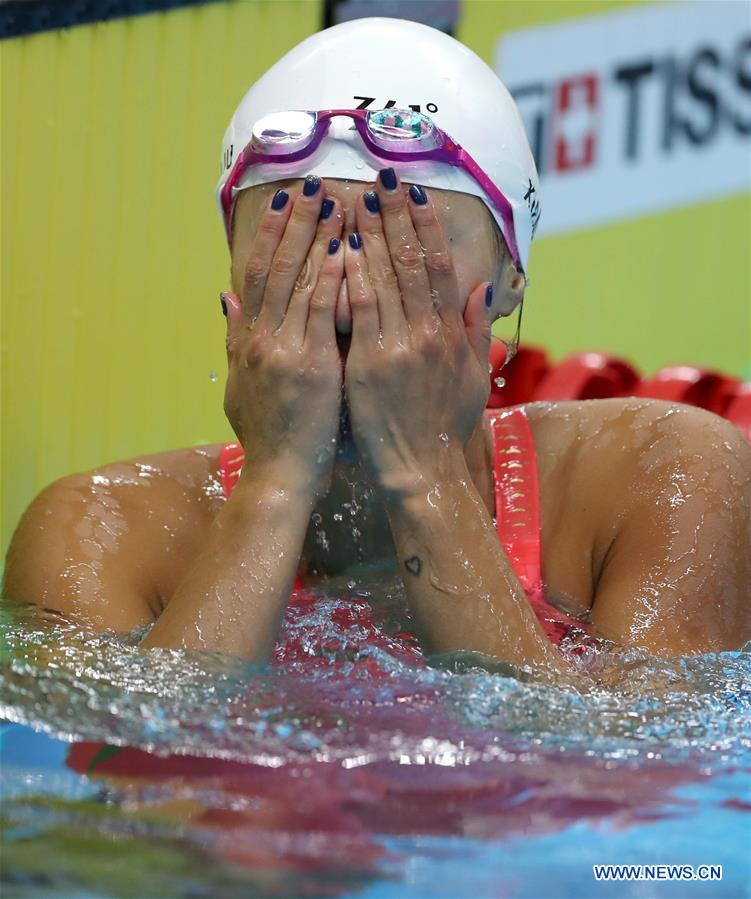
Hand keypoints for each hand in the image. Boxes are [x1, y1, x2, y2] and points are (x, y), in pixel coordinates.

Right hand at [223, 176, 345, 500]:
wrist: (280, 474)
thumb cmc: (268, 434)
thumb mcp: (239, 384)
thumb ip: (233, 339)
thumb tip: (224, 298)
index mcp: (248, 338)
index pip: (257, 273)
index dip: (270, 234)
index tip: (286, 201)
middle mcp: (261, 336)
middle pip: (275, 266)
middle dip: (294, 222)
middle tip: (313, 182)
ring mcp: (284, 348)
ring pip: (298, 280)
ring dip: (315, 236)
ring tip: (332, 199)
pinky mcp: (311, 364)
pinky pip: (321, 311)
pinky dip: (331, 277)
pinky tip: (342, 247)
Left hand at [342, 169, 491, 495]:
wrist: (423, 471)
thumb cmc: (445, 427)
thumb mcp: (473, 378)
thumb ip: (478, 331)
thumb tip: (483, 288)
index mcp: (453, 333)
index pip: (441, 266)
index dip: (426, 227)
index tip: (413, 194)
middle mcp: (430, 332)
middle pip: (413, 260)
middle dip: (396, 215)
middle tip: (381, 176)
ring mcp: (400, 345)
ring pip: (385, 277)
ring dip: (370, 234)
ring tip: (355, 199)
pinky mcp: (370, 363)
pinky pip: (360, 309)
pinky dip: (351, 276)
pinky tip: (340, 247)